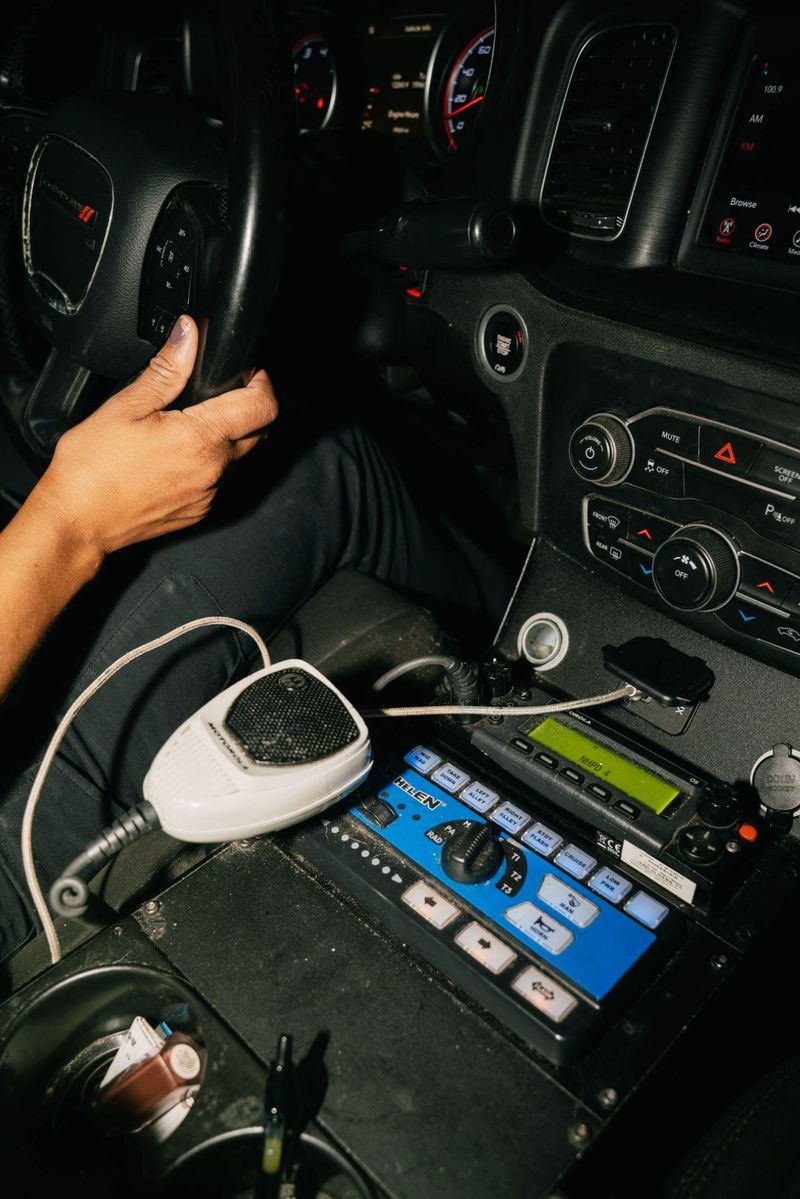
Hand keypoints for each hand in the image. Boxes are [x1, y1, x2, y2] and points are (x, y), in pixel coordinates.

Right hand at [32, 316, 277, 557]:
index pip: (264, 407)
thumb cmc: (93, 468)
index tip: (251, 374)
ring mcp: (209, 495)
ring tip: (196, 422)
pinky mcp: (200, 511)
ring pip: (241, 459)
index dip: (263, 384)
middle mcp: (214, 470)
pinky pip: (220, 481)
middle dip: (251, 408)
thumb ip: (166, 370)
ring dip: (232, 437)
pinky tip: (181, 454)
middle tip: (224, 393)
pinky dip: (213, 463)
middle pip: (260, 432)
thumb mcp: (126, 407)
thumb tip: (188, 335)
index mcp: (202, 438)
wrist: (78, 521)